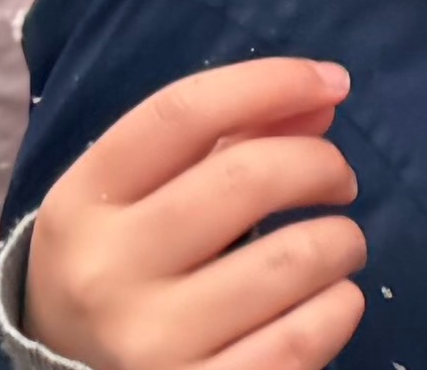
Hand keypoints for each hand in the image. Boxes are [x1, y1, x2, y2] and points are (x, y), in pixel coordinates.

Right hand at [19, 58, 367, 369]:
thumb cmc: (126, 265)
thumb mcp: (141, 195)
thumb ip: (225, 139)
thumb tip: (321, 97)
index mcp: (83, 201)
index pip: (182, 113)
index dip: (270, 83)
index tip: (331, 83)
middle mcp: (106, 271)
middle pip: (246, 179)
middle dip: (322, 166)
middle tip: (339, 181)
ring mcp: (149, 343)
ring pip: (294, 261)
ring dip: (342, 241)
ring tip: (337, 247)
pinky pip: (304, 339)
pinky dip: (339, 307)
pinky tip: (330, 300)